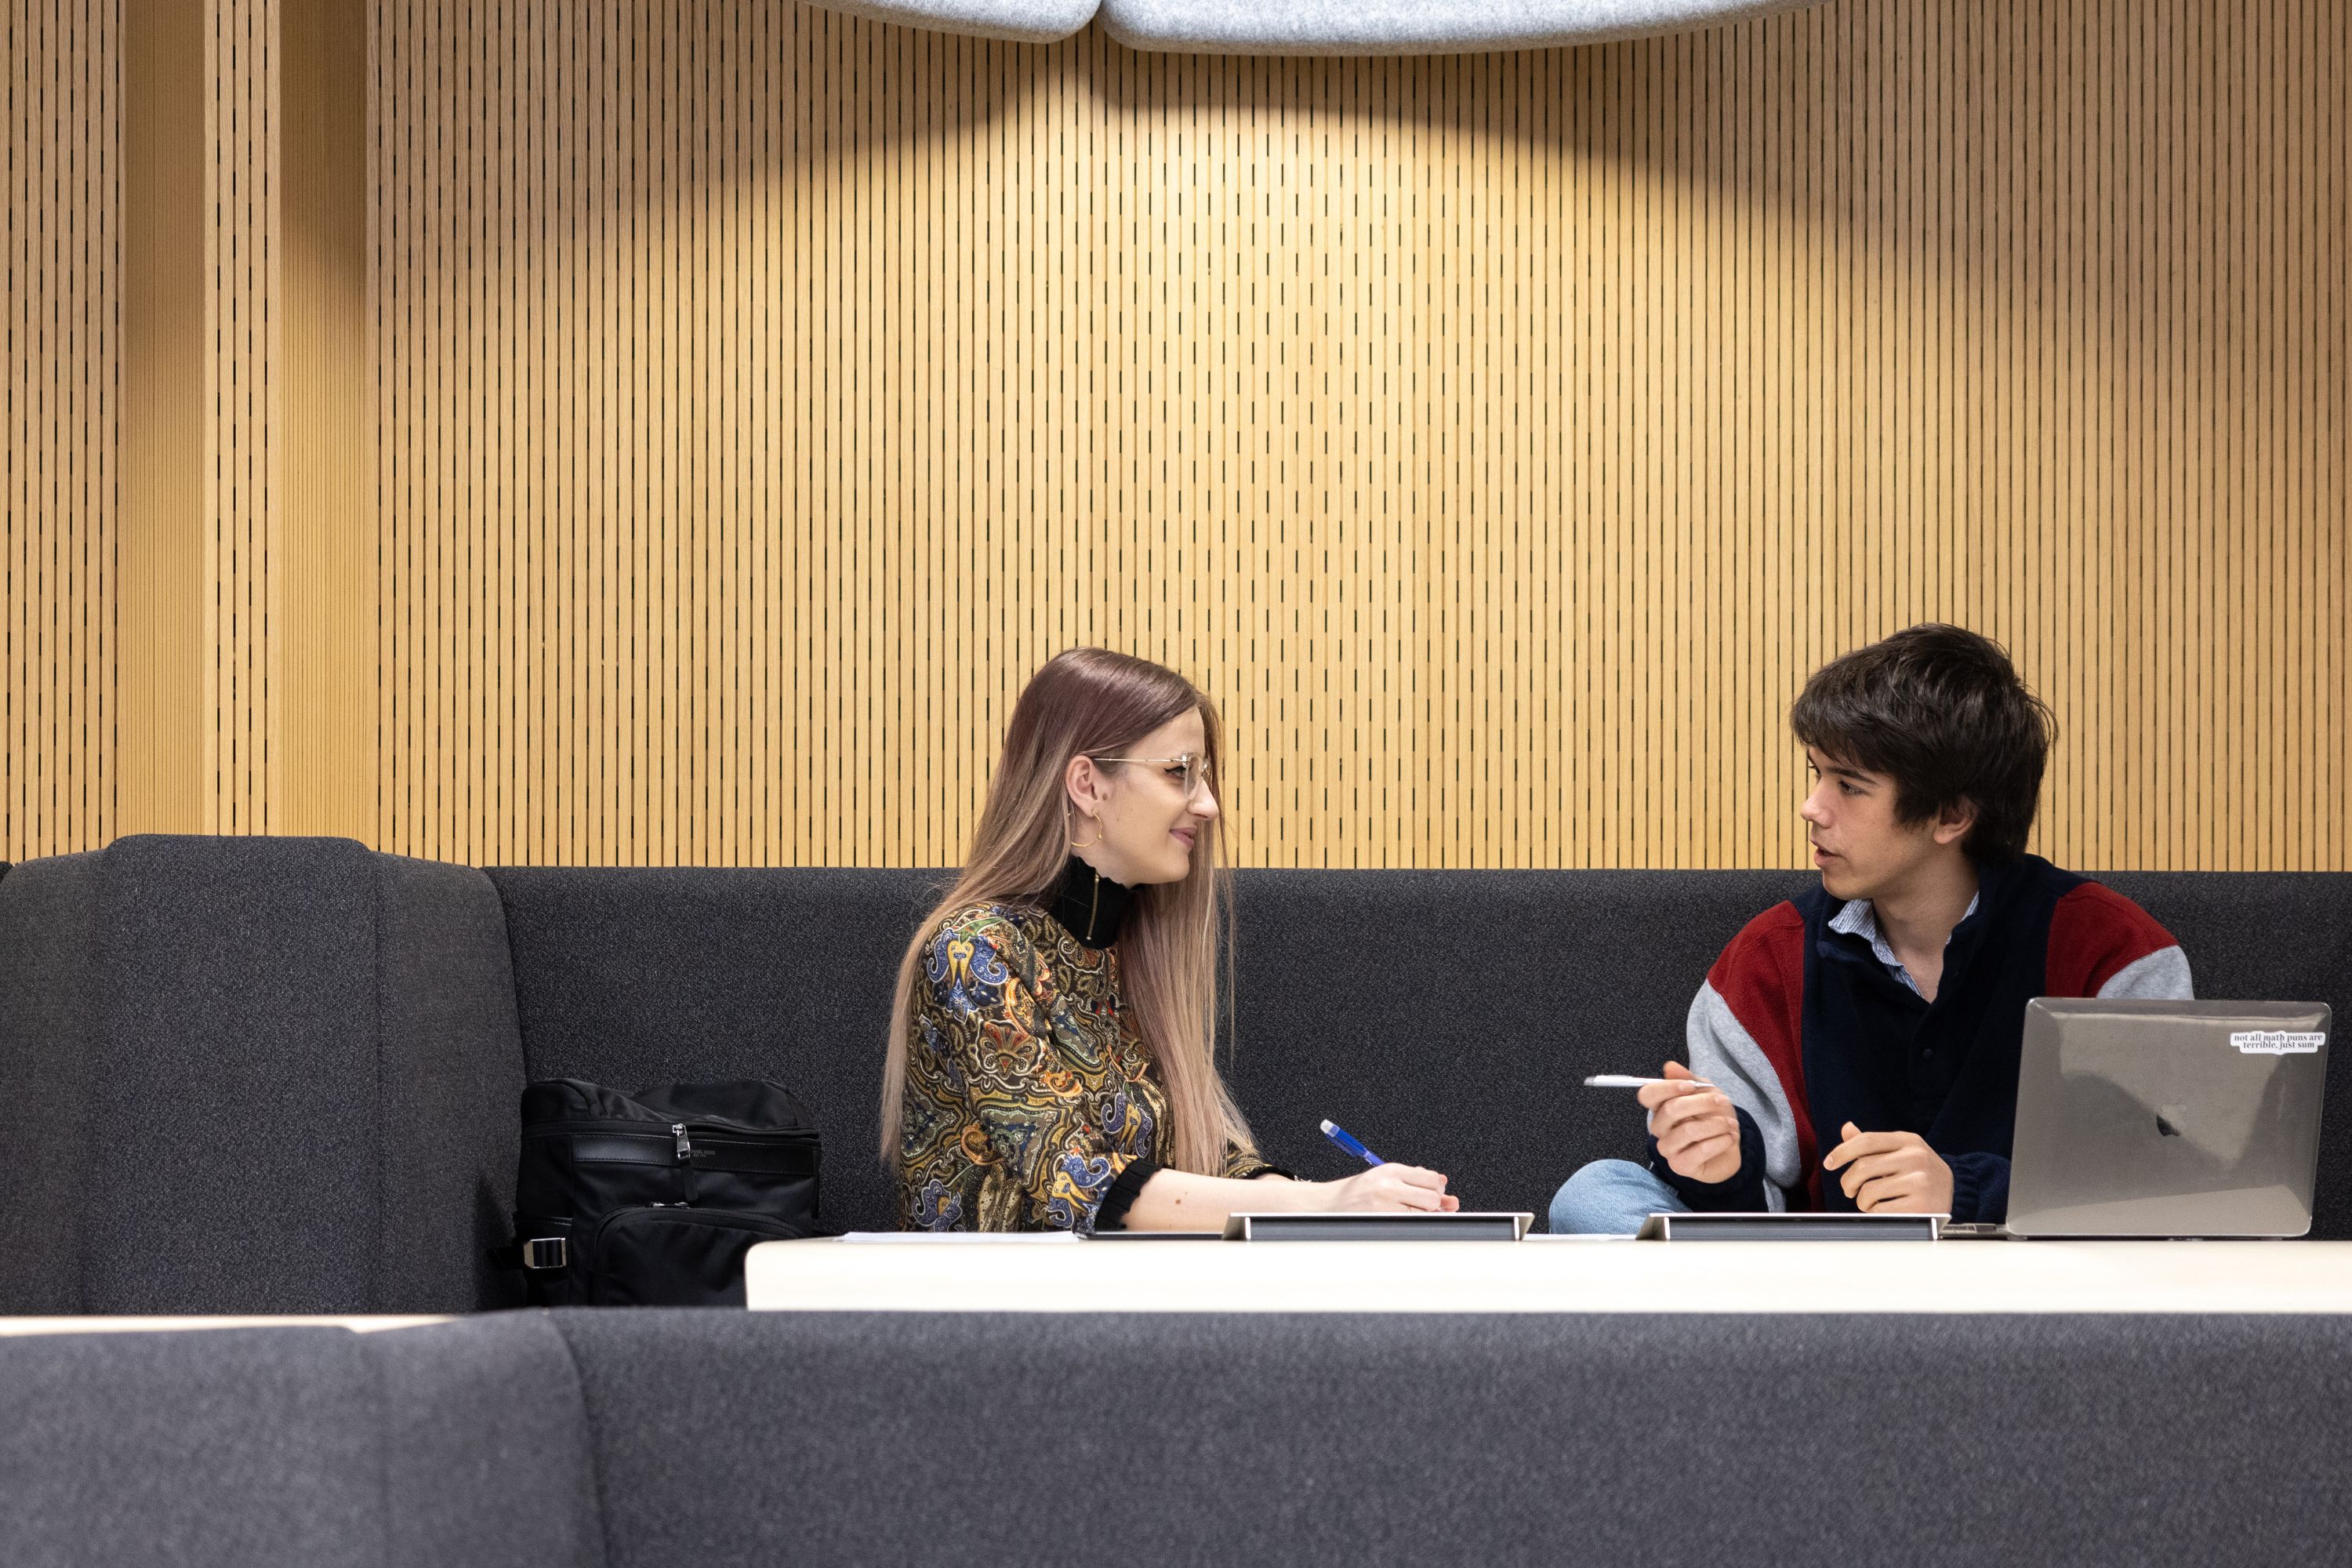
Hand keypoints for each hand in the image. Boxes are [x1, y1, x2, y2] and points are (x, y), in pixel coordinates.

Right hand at [1323, 1164, 1459, 1212]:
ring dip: (1422, 1216)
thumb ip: (1415, 1179)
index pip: (1432, 1179)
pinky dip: (1412, 1225)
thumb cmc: (1358, 1192)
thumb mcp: (1384, 1177)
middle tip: (1420, 1206)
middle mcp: (1389, 1185)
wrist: (1328, 1204)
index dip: (1437, 1189)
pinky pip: (1412, 1225)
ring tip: (1407, 1213)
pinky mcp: (1382, 1221)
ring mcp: (1386, 1205)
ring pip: (1425, 1214)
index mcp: (1391, 1170)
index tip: (1432, 1193)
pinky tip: (1402, 1222)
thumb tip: (1443, 1183)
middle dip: (1433, 1204)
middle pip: (1433, 1197)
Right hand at [1637, 1061, 1742, 1184]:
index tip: (1691, 1086)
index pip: (1648, 1094)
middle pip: (1670, 1110)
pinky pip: (1700, 1150)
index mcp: (1661, 1107)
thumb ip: (1689, 1079)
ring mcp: (1668, 1148)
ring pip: (1688, 1131)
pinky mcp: (1680, 1166)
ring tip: (1731, 1124)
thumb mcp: (1706, 1093)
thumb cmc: (1713, 1118)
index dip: (1667, 1088)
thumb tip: (1670, 1067)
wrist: (1728, 1146)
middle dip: (1701, 1103)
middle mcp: (1659, 1128)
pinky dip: (1720, 1141)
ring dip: (1716, 1124)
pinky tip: (1729, 1138)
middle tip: (1722, 1101)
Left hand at [1822, 1122, 1953, 1213]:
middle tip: (1849, 1189)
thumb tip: (1847, 1128)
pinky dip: (1873, 1212)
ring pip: (1869, 1191)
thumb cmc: (1919, 1171)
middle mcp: (1916, 1157)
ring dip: (1861, 1200)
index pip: (1866, 1141)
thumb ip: (1873, 1144)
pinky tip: (1882, 1210)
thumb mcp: (1901, 1151)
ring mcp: (1920, 1181)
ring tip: (1869, 1201)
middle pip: (1863, 1167)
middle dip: (1847, 1181)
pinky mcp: (1922, 1205)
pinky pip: (1880, 1210)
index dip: (1842, 1151)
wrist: (1956, 1191)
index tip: (1829, 1163)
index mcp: (1908, 1141)